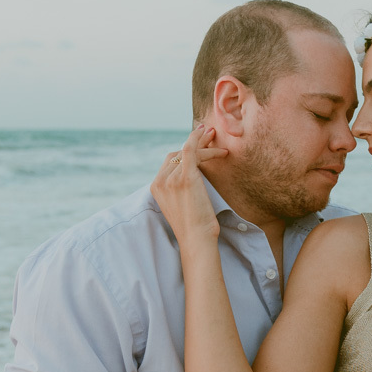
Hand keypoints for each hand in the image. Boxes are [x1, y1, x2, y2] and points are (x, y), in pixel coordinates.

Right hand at [150, 124, 227, 244]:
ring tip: (215, 136)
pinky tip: (204, 132)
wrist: (196, 238)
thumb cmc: (194, 226)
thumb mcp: (181, 204)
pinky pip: (189, 151)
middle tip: (209, 134)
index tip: (198, 144)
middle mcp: (160, 181)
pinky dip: (195, 139)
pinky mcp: (185, 178)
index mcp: (156, 187)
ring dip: (202, 143)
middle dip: (194, 143)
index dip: (185, 151)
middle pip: (177, 155)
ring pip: (186, 152)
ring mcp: (171, 179)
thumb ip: (181, 188)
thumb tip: (195, 173)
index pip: (169, 162)